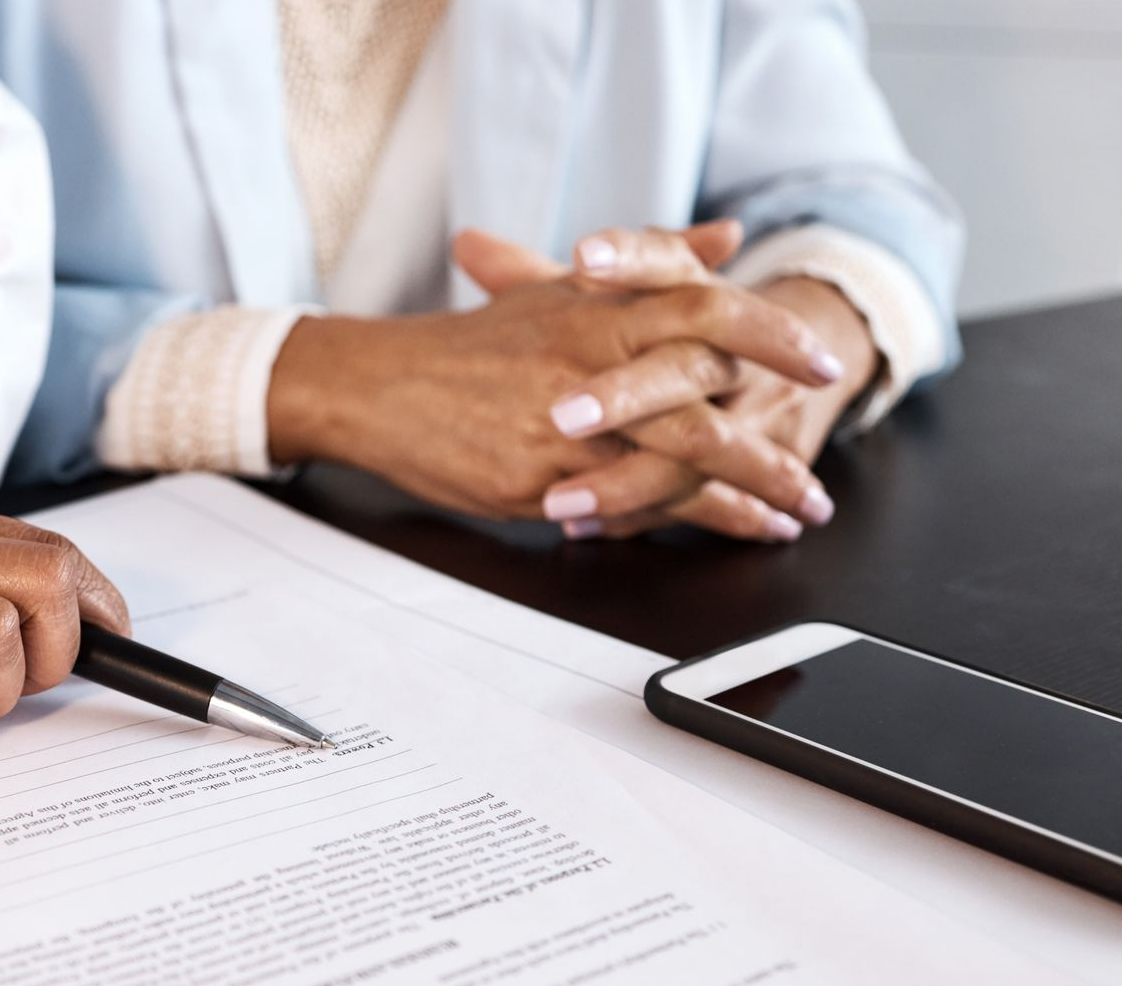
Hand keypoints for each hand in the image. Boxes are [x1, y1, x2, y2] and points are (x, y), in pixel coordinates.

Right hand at [267, 227, 843, 522]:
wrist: (382, 386)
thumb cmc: (472, 344)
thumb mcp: (564, 288)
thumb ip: (656, 260)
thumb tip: (727, 235)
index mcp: (599, 307)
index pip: (707, 309)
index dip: (773, 336)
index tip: (822, 363)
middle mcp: (589, 362)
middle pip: (705, 401)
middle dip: (770, 448)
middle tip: (817, 482)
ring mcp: (565, 425)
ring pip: (674, 461)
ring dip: (743, 495)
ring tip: (791, 517)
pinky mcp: (539, 477)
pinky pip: (625, 506)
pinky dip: (681, 521)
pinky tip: (722, 533)